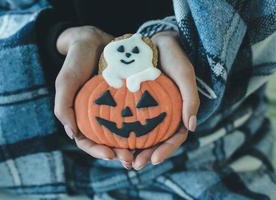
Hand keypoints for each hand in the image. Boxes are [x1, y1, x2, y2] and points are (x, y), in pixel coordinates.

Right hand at [54, 26, 132, 167]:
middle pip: (107, 142)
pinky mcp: (127, 99)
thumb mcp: (66, 82)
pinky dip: (141, 127)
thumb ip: (64, 107)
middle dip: (118, 154)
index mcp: (82, 116)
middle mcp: (98, 115)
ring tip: (143, 153)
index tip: (110, 155)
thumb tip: (72, 135)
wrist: (94, 41)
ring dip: (132, 146)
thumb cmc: (76, 61)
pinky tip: (152, 133)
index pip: (87, 141)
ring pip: (123, 133)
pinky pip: (134, 116)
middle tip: (131, 160)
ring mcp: (113, 108)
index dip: (97, 151)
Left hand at [132, 31, 199, 169]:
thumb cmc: (173, 56)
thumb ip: (190, 98)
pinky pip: (129, 120)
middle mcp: (164, 113)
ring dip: (133, 149)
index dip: (166, 150)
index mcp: (178, 111)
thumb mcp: (184, 74)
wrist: (156, 41)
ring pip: (143, 134)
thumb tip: (191, 127)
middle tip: (134, 165)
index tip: (153, 160)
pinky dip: (123, 131)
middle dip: (147, 155)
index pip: (175, 137)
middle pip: (157, 140)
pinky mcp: (134, 103)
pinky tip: (112, 139)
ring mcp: (149, 109)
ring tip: (122, 159)